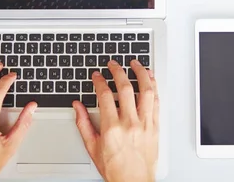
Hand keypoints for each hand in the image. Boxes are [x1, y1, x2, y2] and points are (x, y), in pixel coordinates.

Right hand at [73, 60, 158, 181]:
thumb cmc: (114, 169)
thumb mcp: (92, 147)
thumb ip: (83, 124)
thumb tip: (77, 106)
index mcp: (112, 128)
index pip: (104, 96)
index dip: (99, 81)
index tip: (97, 75)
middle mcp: (130, 123)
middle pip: (125, 88)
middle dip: (117, 71)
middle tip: (113, 64)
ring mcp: (145, 124)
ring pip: (146, 91)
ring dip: (141, 74)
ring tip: (135, 64)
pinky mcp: (155, 126)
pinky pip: (156, 102)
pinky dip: (154, 87)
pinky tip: (150, 80)